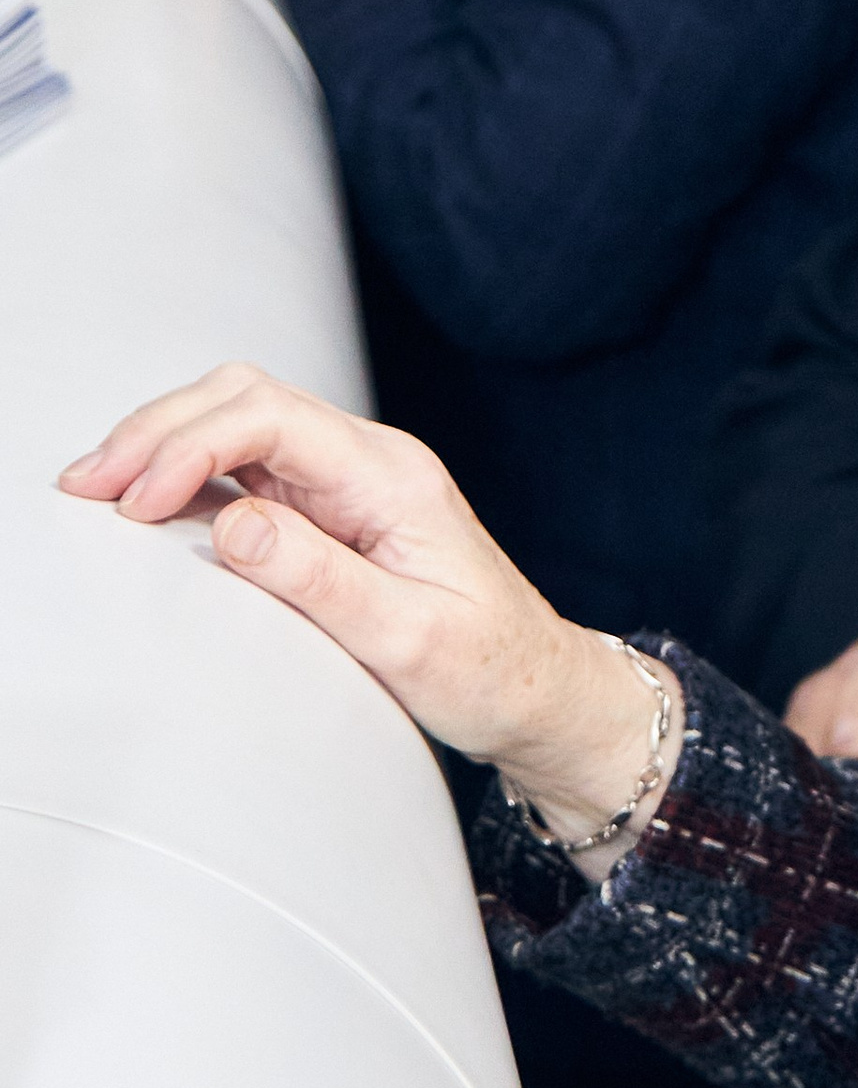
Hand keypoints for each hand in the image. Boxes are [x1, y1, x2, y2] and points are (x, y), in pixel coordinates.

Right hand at [55, 363, 663, 843]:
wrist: (539, 689)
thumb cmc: (489, 670)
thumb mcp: (408, 641)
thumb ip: (320, 581)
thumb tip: (233, 525)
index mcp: (393, 478)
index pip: (273, 421)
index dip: (191, 447)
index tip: (136, 504)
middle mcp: (371, 462)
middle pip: (246, 398)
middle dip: (158, 430)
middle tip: (87, 486)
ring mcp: (349, 481)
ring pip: (239, 421)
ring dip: (164, 444)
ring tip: (96, 489)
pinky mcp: (332, 508)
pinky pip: (247, 466)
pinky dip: (187, 474)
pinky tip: (145, 504)